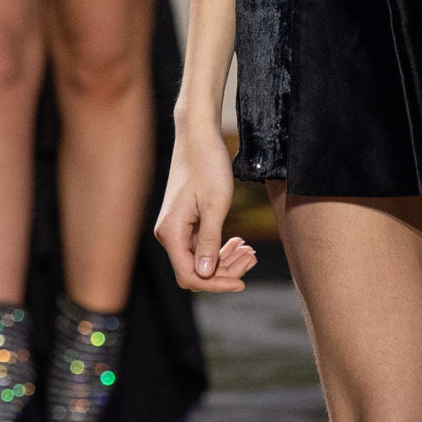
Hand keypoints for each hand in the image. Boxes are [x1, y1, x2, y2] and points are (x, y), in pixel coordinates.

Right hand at [154, 122, 258, 291]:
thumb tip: (203, 274)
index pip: (190, 276)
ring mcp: (176, 229)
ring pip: (200, 259)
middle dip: (225, 271)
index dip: (216, 285)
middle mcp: (169, 234)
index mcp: (172, 233)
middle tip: (252, 258)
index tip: (242, 282)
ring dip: (226, 260)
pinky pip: (201, 245)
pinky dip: (220, 248)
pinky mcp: (185, 222)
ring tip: (250, 251)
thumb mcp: (215, 205)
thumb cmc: (208, 165)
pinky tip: (239, 243)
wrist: (198, 137)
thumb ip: (208, 241)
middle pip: (196, 271)